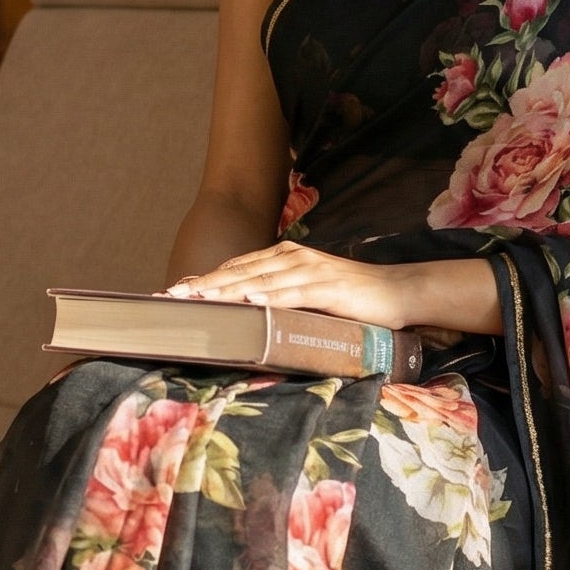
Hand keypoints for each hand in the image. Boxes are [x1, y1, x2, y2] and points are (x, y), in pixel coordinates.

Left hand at [167, 243, 425, 327]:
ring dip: (225, 290)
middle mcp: (294, 258)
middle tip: (172, 296)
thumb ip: (283, 296)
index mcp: (287, 257)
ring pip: (258, 280)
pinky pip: (289, 293)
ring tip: (197, 298)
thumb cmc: (354, 297)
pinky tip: (246, 302)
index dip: (207, 278)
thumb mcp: (311, 293)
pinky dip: (266, 297)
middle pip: (240, 271)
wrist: (397, 291)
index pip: (238, 267)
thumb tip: (252, 312)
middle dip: (204, 284)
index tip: (177, 290)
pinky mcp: (325, 288)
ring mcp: (309, 271)